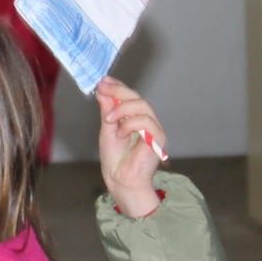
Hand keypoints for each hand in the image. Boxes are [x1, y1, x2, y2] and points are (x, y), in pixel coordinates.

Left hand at [96, 78, 163, 217]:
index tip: (103, 81)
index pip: (129, 96)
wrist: (120, 179)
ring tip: (108, 119)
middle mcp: (146, 121)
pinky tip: (120, 133)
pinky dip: (130, 124)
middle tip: (103, 90)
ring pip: (142, 106)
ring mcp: (153, 129)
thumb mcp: (107, 129)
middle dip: (118, 91)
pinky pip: (147, 121)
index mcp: (134, 118)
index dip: (117, 86)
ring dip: (122, 109)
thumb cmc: (114, 159)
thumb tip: (103, 91)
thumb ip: (108, 110)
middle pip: (137, 97)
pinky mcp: (158, 138)